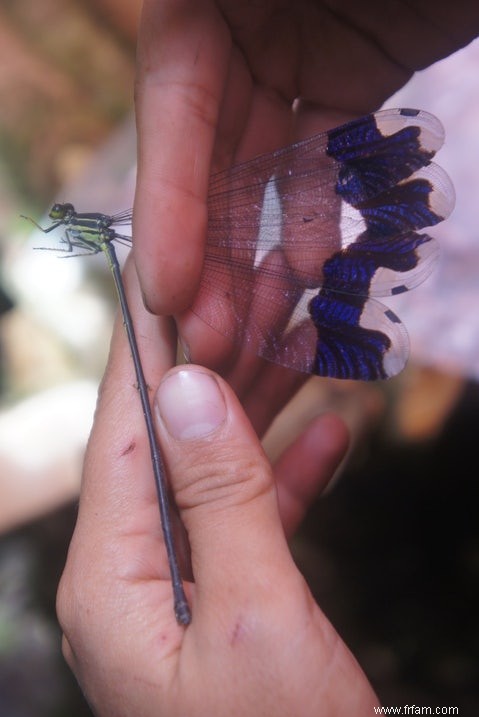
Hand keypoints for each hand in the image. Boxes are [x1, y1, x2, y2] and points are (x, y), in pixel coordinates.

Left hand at [56, 262, 382, 716]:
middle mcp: (132, 574)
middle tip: (268, 293)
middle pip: (175, 442)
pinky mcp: (229, 602)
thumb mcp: (255, 615)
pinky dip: (292, 474)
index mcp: (111, 577)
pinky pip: (255, 518)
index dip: (152, 348)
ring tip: (305, 342)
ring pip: (221, 472)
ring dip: (265, 410)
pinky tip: (332, 431)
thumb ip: (219, 495)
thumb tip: (188, 389)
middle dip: (223, 367)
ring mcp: (180, 587)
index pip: (123, 431)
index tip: (177, 274)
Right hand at [133, 0, 478, 320]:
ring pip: (260, 164)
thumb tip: (179, 79)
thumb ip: (216, 23)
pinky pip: (317, 154)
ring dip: (252, 248)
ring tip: (255, 328)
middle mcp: (238, 17)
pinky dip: (308, 212)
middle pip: (211, 149)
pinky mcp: (345, 72)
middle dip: (206, 251)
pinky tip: (307, 271)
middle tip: (211, 341)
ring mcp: (292, 48)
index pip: (173, 97)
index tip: (168, 295)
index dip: (168, 202)